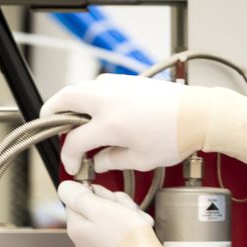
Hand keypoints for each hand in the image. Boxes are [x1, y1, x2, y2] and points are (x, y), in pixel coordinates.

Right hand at [41, 74, 246, 176]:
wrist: (197, 114)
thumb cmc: (174, 138)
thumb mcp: (141, 159)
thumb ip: (112, 160)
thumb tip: (97, 160)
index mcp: (110, 123)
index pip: (75, 140)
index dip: (69, 157)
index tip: (73, 166)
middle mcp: (107, 100)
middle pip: (64, 100)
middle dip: (51, 114)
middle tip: (50, 127)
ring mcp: (116, 86)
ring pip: (79, 88)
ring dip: (70, 103)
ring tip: (72, 121)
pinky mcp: (126, 80)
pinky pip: (97, 85)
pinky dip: (88, 96)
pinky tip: (95, 111)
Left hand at [58, 181, 198, 246]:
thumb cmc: (128, 240)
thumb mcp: (100, 208)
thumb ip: (78, 196)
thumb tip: (65, 187)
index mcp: (76, 227)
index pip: (77, 198)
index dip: (96, 193)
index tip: (108, 198)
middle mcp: (83, 240)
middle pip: (94, 208)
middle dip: (113, 204)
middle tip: (124, 210)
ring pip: (109, 218)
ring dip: (125, 214)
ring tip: (135, 221)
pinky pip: (118, 233)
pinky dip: (130, 228)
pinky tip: (138, 230)